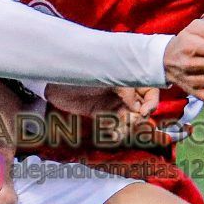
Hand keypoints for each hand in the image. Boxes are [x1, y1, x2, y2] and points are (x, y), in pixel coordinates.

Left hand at [45, 84, 159, 123]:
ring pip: (129, 120)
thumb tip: (138, 109)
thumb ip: (125, 90)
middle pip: (141, 108)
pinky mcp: (100, 113)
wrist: (52, 78)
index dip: (150, 103)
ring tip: (120, 131)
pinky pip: (113, 125)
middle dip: (138, 118)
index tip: (143, 112)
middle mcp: (123, 90)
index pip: (150, 91)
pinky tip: (113, 134)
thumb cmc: (80, 69)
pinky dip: (116, 132)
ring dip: (128, 128)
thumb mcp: (107, 75)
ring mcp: (112, 102)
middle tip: (129, 121)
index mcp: (128, 77)